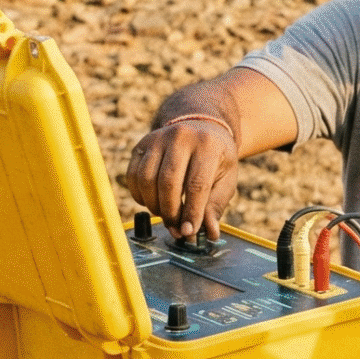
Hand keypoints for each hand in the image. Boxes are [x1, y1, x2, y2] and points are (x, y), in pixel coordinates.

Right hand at [125, 116, 238, 239]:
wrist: (200, 126)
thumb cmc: (215, 157)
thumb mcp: (226, 178)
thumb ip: (216, 205)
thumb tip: (209, 232)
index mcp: (207, 145)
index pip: (196, 184)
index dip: (191, 212)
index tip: (189, 231)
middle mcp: (180, 137)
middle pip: (168, 182)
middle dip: (170, 212)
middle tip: (176, 228)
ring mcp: (157, 138)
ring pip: (146, 179)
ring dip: (154, 205)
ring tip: (166, 214)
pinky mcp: (141, 144)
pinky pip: (133, 176)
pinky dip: (139, 195)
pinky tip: (152, 201)